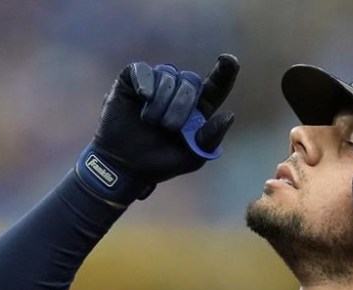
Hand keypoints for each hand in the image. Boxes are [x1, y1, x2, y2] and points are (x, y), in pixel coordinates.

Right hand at [78, 54, 238, 202]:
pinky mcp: (134, 79)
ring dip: (161, 102)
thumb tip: (228, 116)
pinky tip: (143, 98)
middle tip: (168, 127)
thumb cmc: (159, 163)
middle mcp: (179, 91)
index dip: (225, 71)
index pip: (217, 86)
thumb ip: (210, 140)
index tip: (229, 60)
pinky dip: (146, 83)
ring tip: (149, 121)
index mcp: (197, 109)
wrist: (123, 166)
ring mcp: (156, 83)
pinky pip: (144, 70)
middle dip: (182, 104)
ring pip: (169, 75)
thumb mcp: (190, 159)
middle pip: (192, 80)